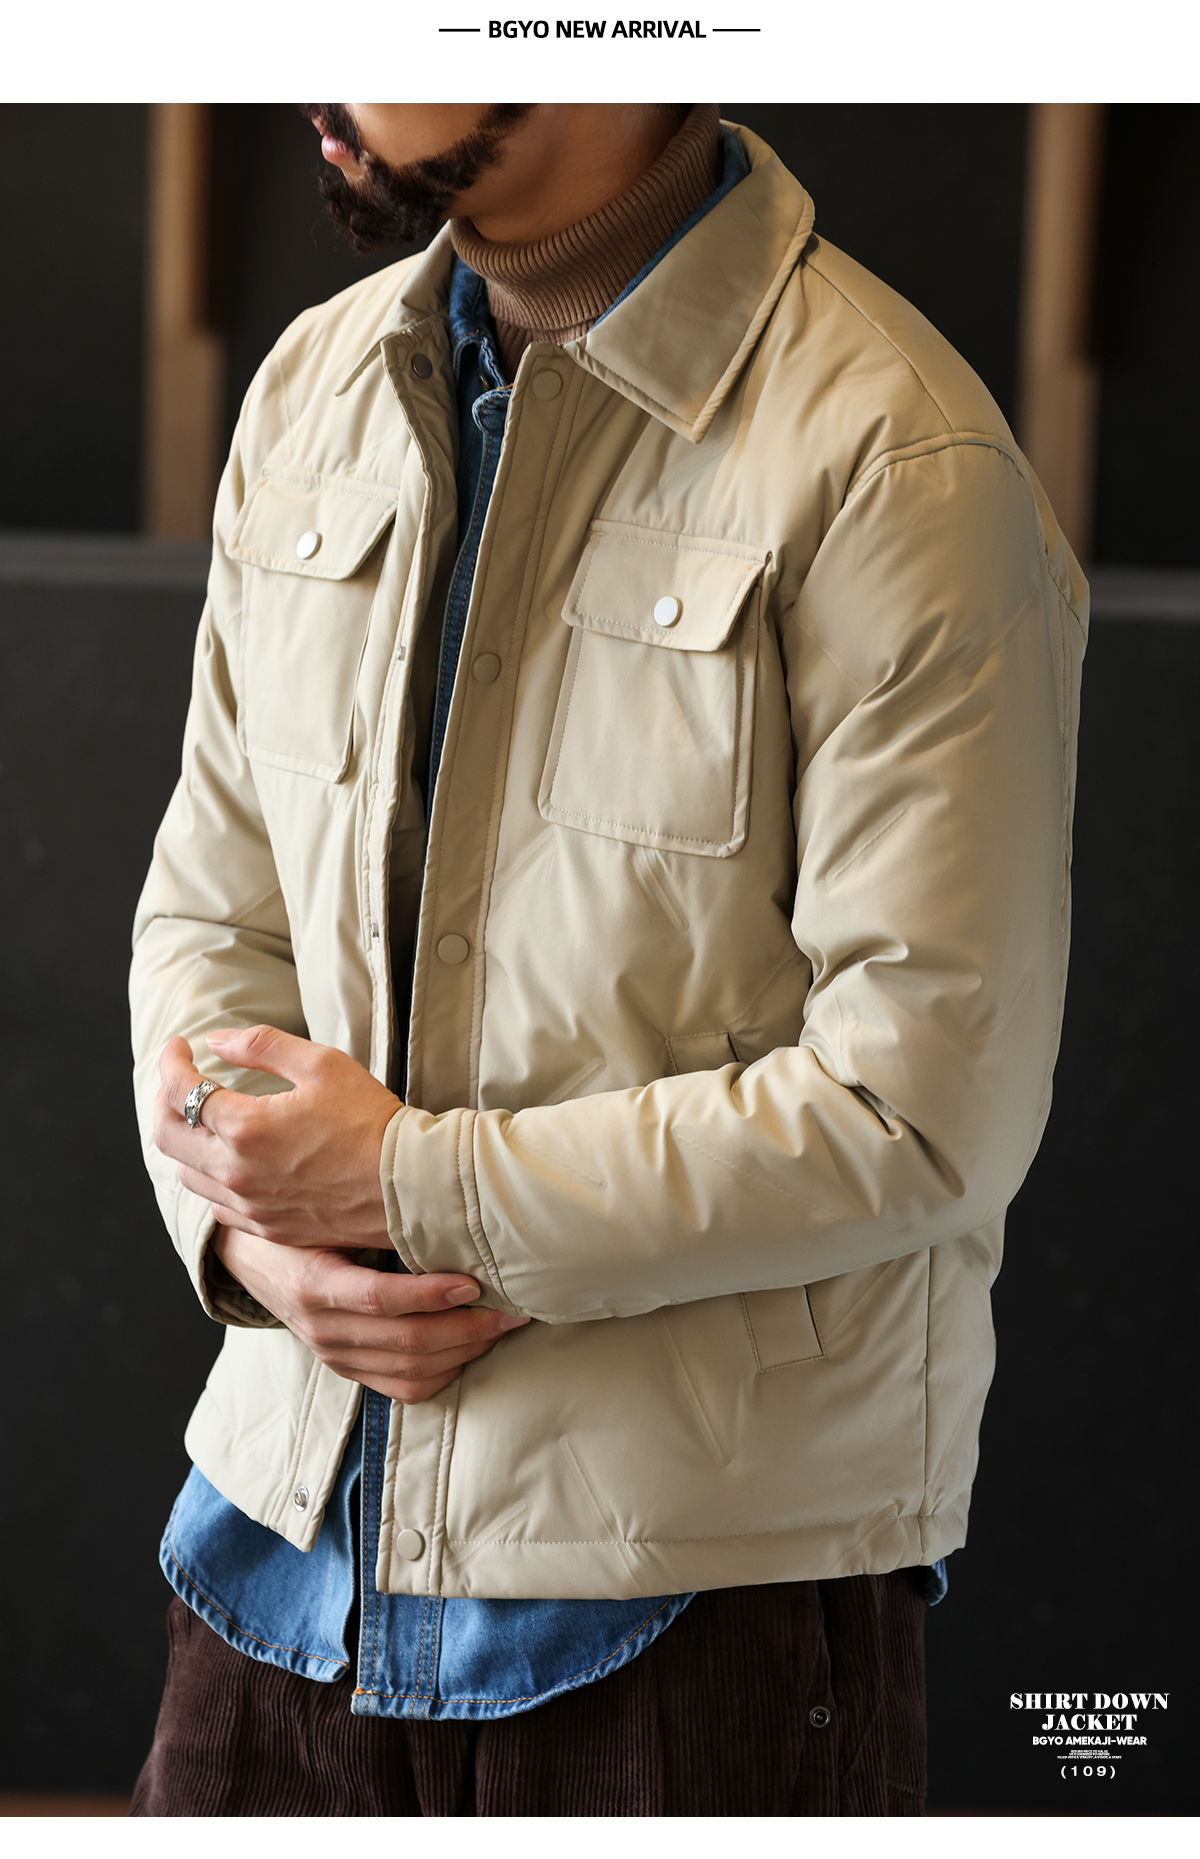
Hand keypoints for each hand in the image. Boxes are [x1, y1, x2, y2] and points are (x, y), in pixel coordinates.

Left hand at [154, 1026, 398, 1249]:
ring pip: (187, 1174)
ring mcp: (250, 1206)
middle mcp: (236, 1172)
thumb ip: (261, 1045)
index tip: (180, 1045)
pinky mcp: (269, 1228)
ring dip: (185, 1140)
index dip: (171, 1061)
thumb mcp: (322, 1064)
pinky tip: (230, 1161)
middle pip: (166, 1135)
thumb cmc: (371, 1121)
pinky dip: (211, 1177)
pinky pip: (217, 1206)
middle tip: (182, 1078)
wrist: (409, 1186)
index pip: (181, 1090)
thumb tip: (216, 1040)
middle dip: (165, 1099)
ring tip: (203, 1118)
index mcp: (245, 1127)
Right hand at [212, 1228, 527, 1403]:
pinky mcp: (348, 1369)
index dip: (430, 1295)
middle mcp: (323, 1328)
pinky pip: (404, 1389)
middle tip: (511, 1309)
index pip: (379, 1299)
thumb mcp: (318, 1210)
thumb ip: (367, 1208)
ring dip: (465, 1352)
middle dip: (468, 1328)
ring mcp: (336, 1355)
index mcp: (313, 1283)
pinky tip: (470, 1349)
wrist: (250, 1259)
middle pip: (406, 1343)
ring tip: (501, 1326)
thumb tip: (435, 1184)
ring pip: (411, 1372)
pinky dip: (444, 1373)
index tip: (473, 1282)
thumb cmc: (297, 1223)